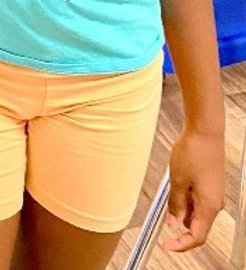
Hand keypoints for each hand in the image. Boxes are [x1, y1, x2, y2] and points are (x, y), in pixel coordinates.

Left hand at [162, 129, 223, 251]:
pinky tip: (176, 184)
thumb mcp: (178, 180)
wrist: (205, 132)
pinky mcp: (210, 185)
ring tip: (170, 188)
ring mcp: (214, 194)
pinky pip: (197, 200)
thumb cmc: (193, 152)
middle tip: (162, 214)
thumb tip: (173, 223)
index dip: (181, 244)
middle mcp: (215, 204)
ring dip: (181, 208)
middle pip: (197, 225)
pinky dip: (185, 198)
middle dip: (179, 223)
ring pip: (196, 212)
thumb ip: (176, 204)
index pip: (197, 236)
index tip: (166, 245)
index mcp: (209, 207)